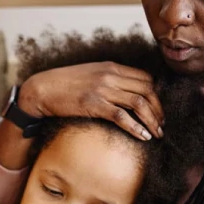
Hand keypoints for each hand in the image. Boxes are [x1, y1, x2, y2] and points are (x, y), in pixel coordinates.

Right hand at [19, 62, 163, 140]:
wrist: (42, 89)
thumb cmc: (64, 84)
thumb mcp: (90, 75)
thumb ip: (109, 79)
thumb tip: (125, 92)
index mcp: (111, 67)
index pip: (146, 78)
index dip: (156, 95)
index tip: (158, 109)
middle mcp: (110, 76)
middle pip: (148, 90)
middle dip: (159, 109)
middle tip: (161, 124)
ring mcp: (102, 89)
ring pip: (139, 103)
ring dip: (152, 120)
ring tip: (156, 133)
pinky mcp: (94, 104)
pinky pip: (122, 116)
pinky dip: (136, 127)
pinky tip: (143, 136)